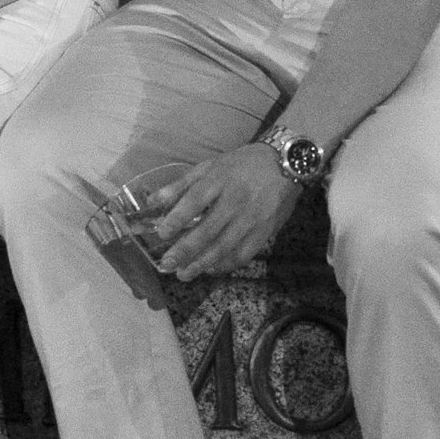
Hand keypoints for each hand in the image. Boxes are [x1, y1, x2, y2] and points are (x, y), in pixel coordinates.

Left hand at [135, 143, 302, 281]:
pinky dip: (225, 265)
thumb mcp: (210, 166)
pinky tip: (210, 269)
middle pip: (207, 230)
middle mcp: (235, 201)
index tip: (162, 233)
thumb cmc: (242, 164)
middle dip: (185, 250)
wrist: (286, 165)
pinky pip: (242, 254)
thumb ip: (181, 184)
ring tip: (183, 274)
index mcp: (219, 180)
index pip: (194, 201)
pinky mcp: (264, 233)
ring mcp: (251, 219)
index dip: (177, 218)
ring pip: (224, 247)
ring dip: (202, 264)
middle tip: (167, 264)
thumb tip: (153, 201)